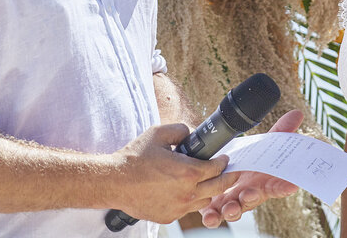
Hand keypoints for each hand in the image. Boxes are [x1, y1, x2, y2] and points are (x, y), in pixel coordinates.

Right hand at [112, 123, 237, 223]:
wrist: (114, 182)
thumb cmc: (135, 158)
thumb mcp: (158, 133)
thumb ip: (180, 130)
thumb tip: (192, 133)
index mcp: (188, 172)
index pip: (217, 168)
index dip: (224, 161)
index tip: (225, 157)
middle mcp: (187, 193)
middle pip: (219, 187)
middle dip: (228, 178)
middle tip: (231, 172)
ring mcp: (178, 208)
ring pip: (204, 201)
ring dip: (209, 190)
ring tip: (207, 182)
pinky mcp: (168, 217)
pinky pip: (187, 210)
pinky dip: (191, 201)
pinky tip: (185, 192)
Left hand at [199, 109, 304, 227]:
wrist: (223, 172)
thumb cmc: (248, 163)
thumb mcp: (262, 146)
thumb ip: (279, 131)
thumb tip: (297, 113)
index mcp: (263, 182)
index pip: (276, 185)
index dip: (283, 186)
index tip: (291, 186)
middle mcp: (249, 194)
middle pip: (253, 199)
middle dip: (252, 198)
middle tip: (250, 194)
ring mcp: (233, 202)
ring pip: (234, 210)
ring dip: (233, 211)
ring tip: (229, 208)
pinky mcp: (216, 208)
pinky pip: (215, 216)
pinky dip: (213, 218)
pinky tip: (210, 216)